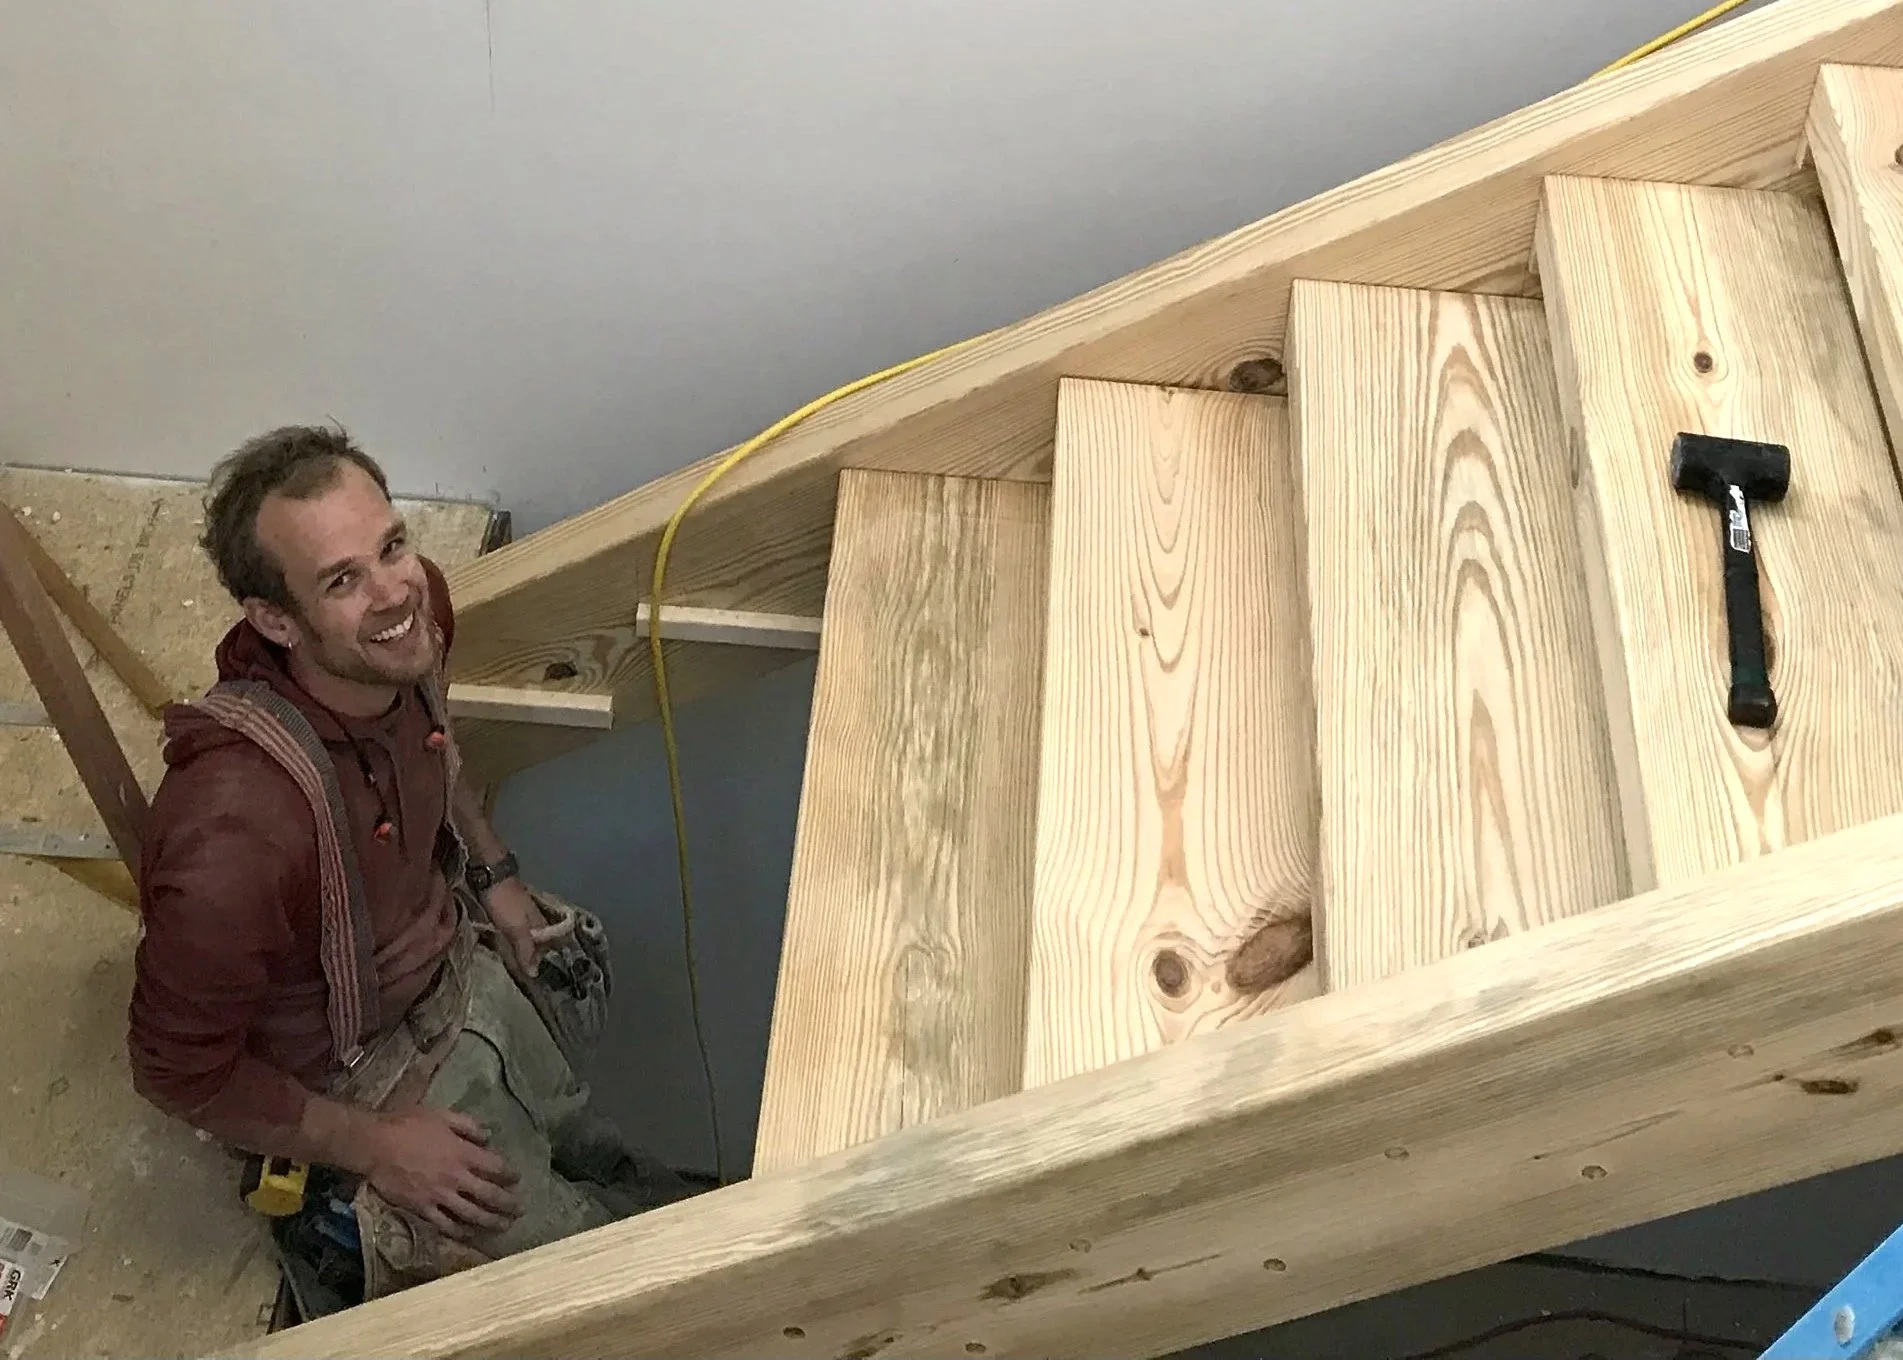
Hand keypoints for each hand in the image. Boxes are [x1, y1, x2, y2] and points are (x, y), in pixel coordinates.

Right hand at [365, 1108, 522, 1241]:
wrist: (375, 1145)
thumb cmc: (408, 1125)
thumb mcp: (442, 1115)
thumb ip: (468, 1126)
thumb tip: (488, 1137)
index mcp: (463, 1153)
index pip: (496, 1167)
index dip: (510, 1175)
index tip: (517, 1179)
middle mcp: (456, 1177)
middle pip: (489, 1195)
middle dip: (508, 1204)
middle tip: (520, 1210)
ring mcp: (440, 1196)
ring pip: (472, 1214)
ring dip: (491, 1222)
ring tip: (504, 1226)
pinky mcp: (423, 1209)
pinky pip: (446, 1224)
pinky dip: (461, 1231)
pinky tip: (471, 1234)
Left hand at [481, 876, 541, 975]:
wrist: (489, 873)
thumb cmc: (505, 901)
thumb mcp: (516, 927)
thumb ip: (525, 949)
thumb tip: (535, 973)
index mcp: (541, 923)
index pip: (548, 946)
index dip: (543, 960)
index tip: (534, 976)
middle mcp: (534, 918)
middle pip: (537, 941)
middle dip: (531, 955)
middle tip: (520, 973)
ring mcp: (520, 913)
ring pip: (524, 935)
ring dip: (518, 947)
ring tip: (510, 962)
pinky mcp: (505, 909)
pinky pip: (511, 929)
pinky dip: (508, 938)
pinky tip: (501, 943)